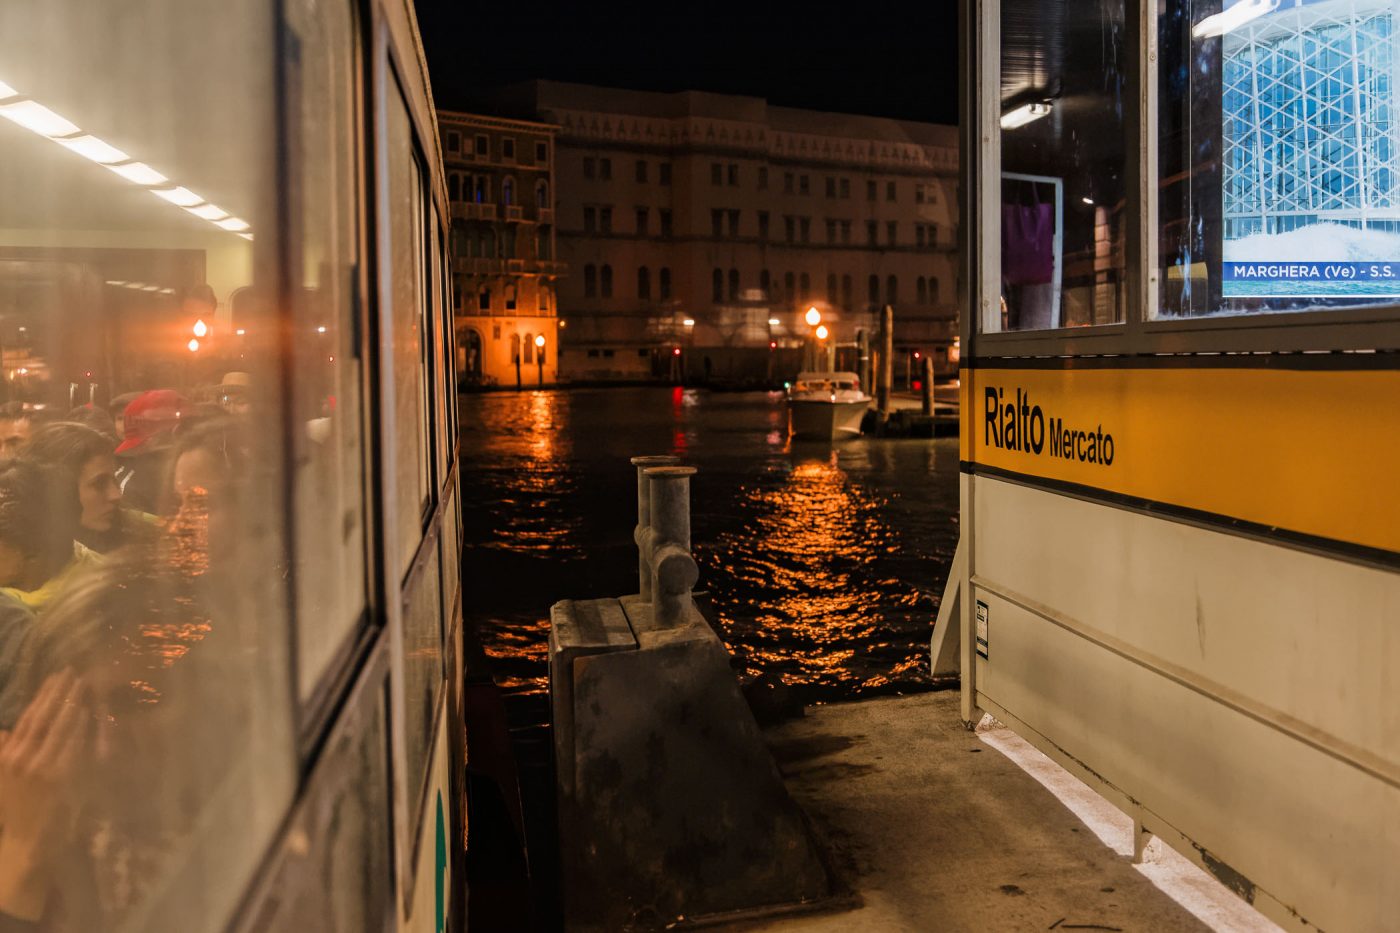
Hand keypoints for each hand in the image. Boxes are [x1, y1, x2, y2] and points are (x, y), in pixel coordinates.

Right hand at [0, 670, 89, 920]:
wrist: (26, 842)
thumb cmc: (17, 809)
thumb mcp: (3, 778)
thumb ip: (2, 751)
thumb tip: (3, 730)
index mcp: (7, 757)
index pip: (26, 718)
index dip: (41, 696)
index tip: (54, 677)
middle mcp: (20, 759)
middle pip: (42, 718)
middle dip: (58, 693)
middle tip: (72, 673)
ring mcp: (41, 768)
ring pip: (58, 728)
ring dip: (71, 704)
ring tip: (82, 685)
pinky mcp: (60, 778)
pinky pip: (72, 745)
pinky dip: (79, 727)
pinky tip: (87, 712)